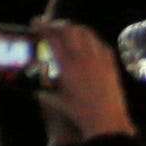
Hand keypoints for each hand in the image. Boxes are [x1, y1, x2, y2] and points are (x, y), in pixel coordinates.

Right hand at [36, 19, 131, 144]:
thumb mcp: (56, 100)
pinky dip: (90, 39)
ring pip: (86, 33)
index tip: (35, 24)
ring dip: (74, 29)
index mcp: (68, 66)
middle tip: (50, 26)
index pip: (53, 37)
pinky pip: (100, 44)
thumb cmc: (79, 113)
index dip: (42, 27)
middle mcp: (84, 58)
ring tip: (67, 32)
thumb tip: (35, 84)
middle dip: (57, 24)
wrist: (106, 121)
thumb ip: (44, 88)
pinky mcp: (110, 64)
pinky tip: (87, 44)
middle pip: (70, 29)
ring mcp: (99, 59)